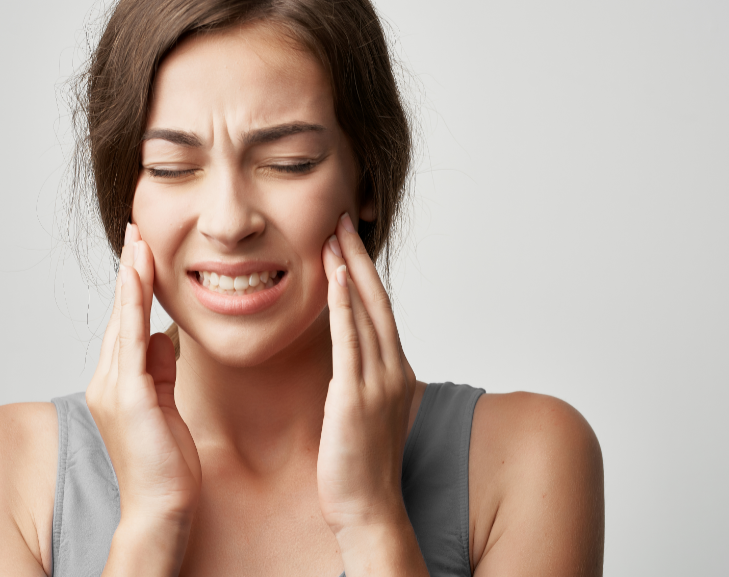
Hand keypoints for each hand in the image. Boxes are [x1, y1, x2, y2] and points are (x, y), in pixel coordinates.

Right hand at [86, 223, 201, 537]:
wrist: (162, 503)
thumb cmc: (166, 459)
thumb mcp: (166, 402)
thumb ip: (161, 368)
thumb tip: (162, 335)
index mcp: (120, 380)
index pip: (127, 322)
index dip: (134, 287)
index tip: (142, 253)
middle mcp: (109, 379)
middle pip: (120, 313)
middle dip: (130, 271)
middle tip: (137, 231)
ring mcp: (114, 387)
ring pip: (122, 320)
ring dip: (132, 279)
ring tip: (139, 242)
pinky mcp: (128, 397)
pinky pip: (131, 342)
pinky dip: (135, 307)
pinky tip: (141, 280)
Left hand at [317, 213, 415, 536]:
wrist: (369, 509)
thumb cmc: (362, 466)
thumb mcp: (366, 412)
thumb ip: (360, 379)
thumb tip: (346, 358)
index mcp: (394, 371)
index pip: (380, 310)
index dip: (365, 272)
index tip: (347, 242)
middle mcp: (392, 369)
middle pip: (377, 300)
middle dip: (359, 257)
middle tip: (342, 219)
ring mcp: (378, 382)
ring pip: (366, 312)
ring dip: (351, 269)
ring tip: (334, 234)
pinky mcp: (356, 397)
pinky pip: (351, 341)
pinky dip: (346, 305)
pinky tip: (337, 276)